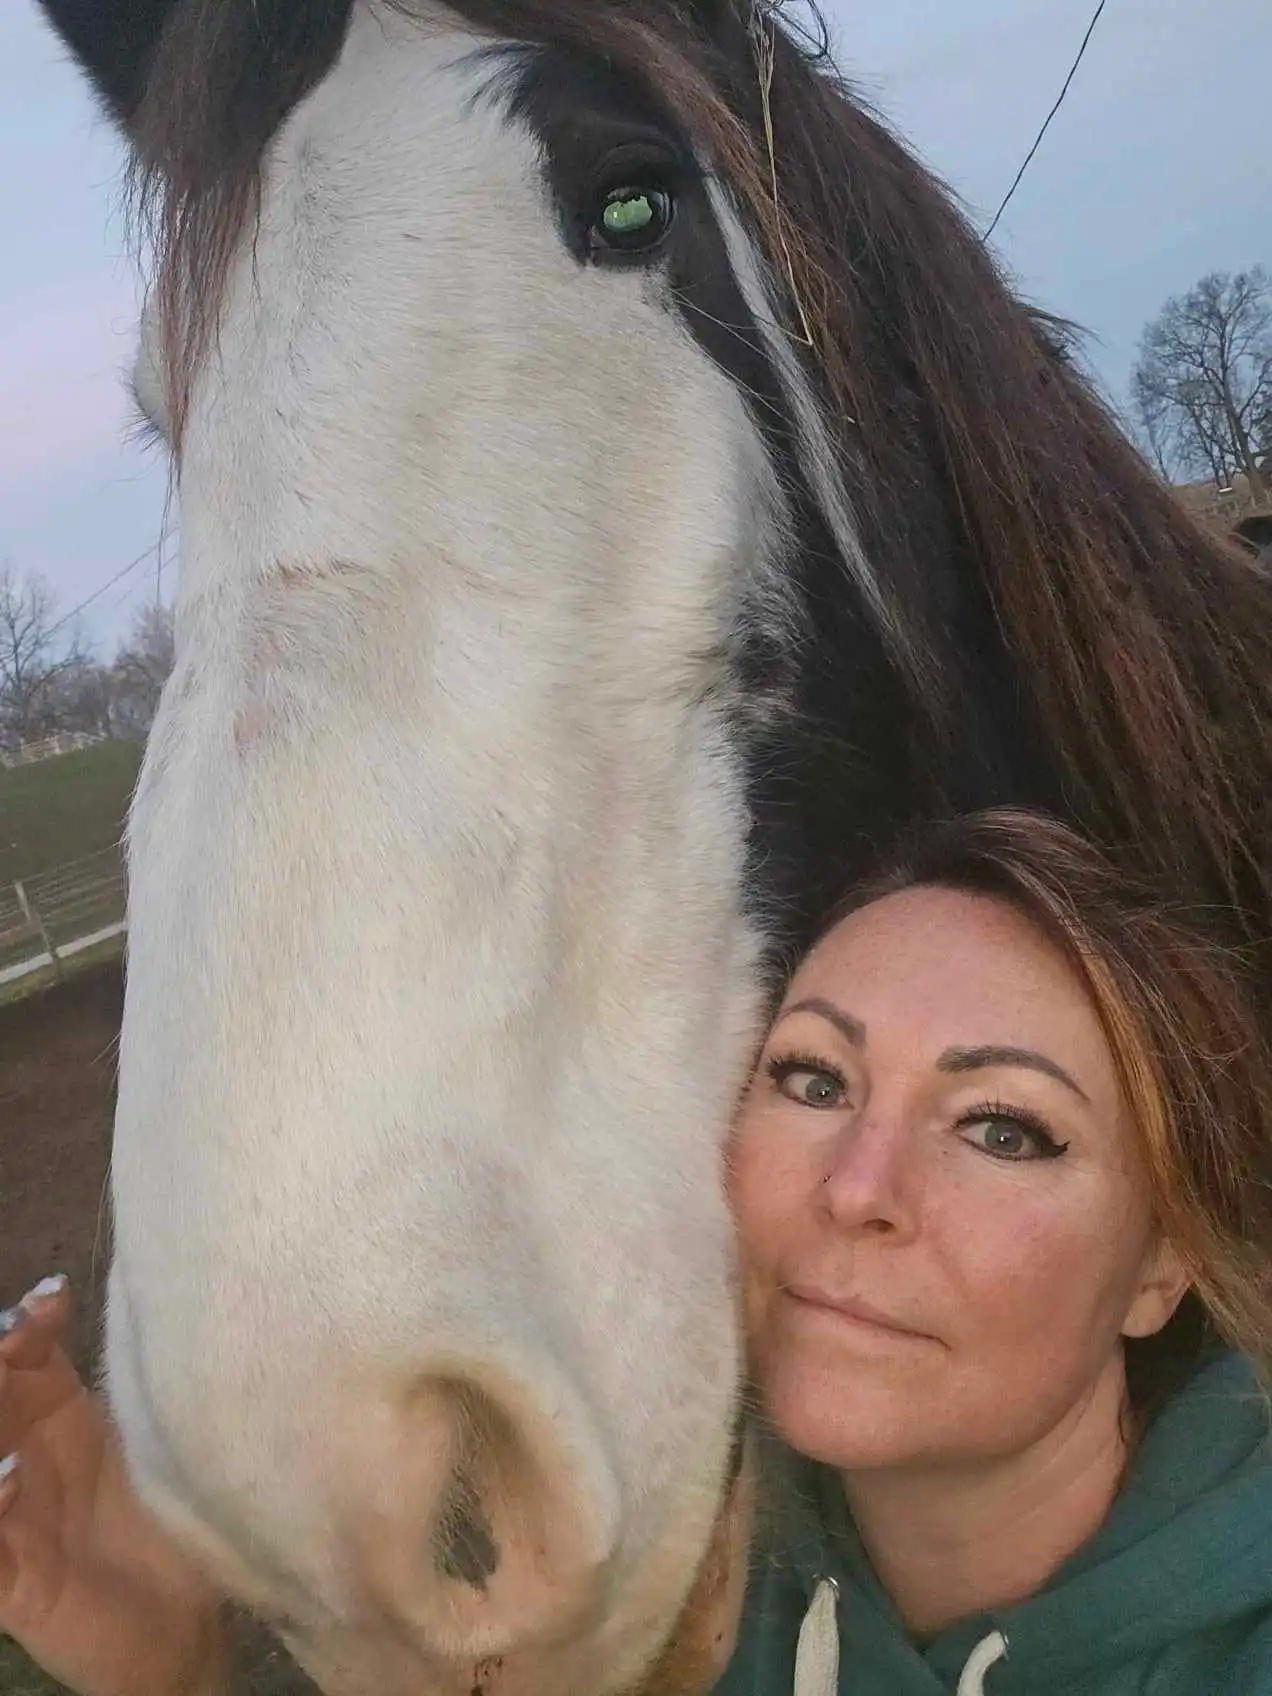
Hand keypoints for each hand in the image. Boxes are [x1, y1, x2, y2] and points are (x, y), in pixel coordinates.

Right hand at [0, 1276, 231, 1695]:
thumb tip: (173, 1302)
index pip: (24, 1356)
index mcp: (55, 1418)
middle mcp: (22, 1460)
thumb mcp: (162, 1440)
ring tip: (5, 1392)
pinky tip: (9, 1478)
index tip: (51, 1297)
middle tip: (13, 1337)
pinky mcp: (10, 1584)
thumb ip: (154, 1383)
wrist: (181, 1625)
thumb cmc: (171, 1520)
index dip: (28, 1322)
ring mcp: (10, 1522)